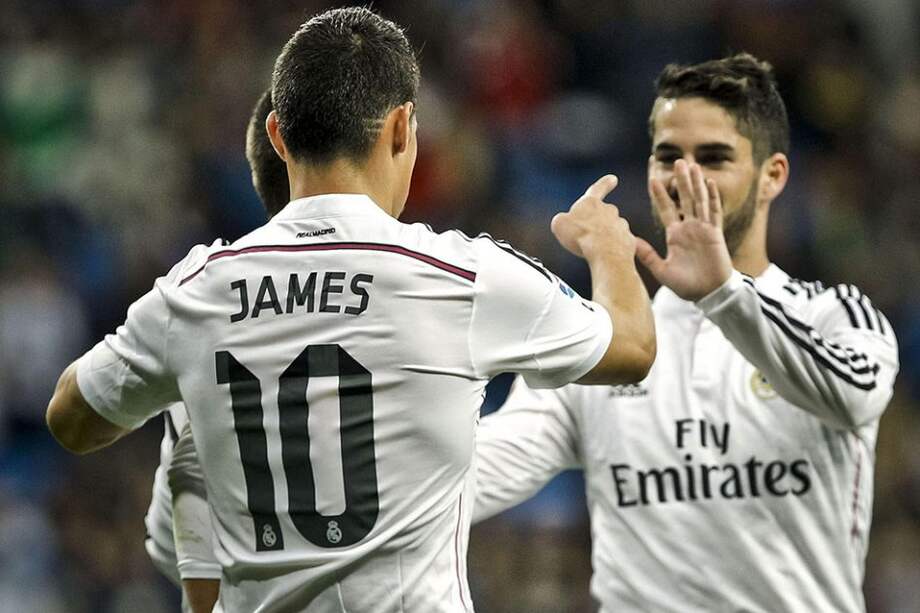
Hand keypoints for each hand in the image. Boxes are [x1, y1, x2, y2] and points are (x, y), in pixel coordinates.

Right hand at [551, 174, 635, 263]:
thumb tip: (563, 223)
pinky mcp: (628, 241)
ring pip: (613, 230)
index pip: (598, 189)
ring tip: (594, 249)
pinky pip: (621, 244)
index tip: (613, 179)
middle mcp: (610, 211)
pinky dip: (614, 249)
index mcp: (592, 203)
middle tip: (586, 235)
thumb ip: (562, 220)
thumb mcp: (559, 224)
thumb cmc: (581, 236)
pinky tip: (607, 257)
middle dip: (597, 222)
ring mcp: (621, 226)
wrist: (605, 254)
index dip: (604, 184)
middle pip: (604, 214)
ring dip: (605, 237)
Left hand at [636, 160, 732, 300]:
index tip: (652, 178)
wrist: (708, 294)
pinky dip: (713, 198)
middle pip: (685, 198)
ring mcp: (703, 229)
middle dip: (681, 180)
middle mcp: (689, 228)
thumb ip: (647, 255)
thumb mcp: (661, 269)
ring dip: (696, 183)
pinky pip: (714, 212)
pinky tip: (710, 183)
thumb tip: (629, 241)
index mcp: (676, 234)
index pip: (667, 209)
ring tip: (692, 166)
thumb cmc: (686, 285)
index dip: (661, 194)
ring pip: (700, 200)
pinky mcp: (715, 234)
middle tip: (678, 161)